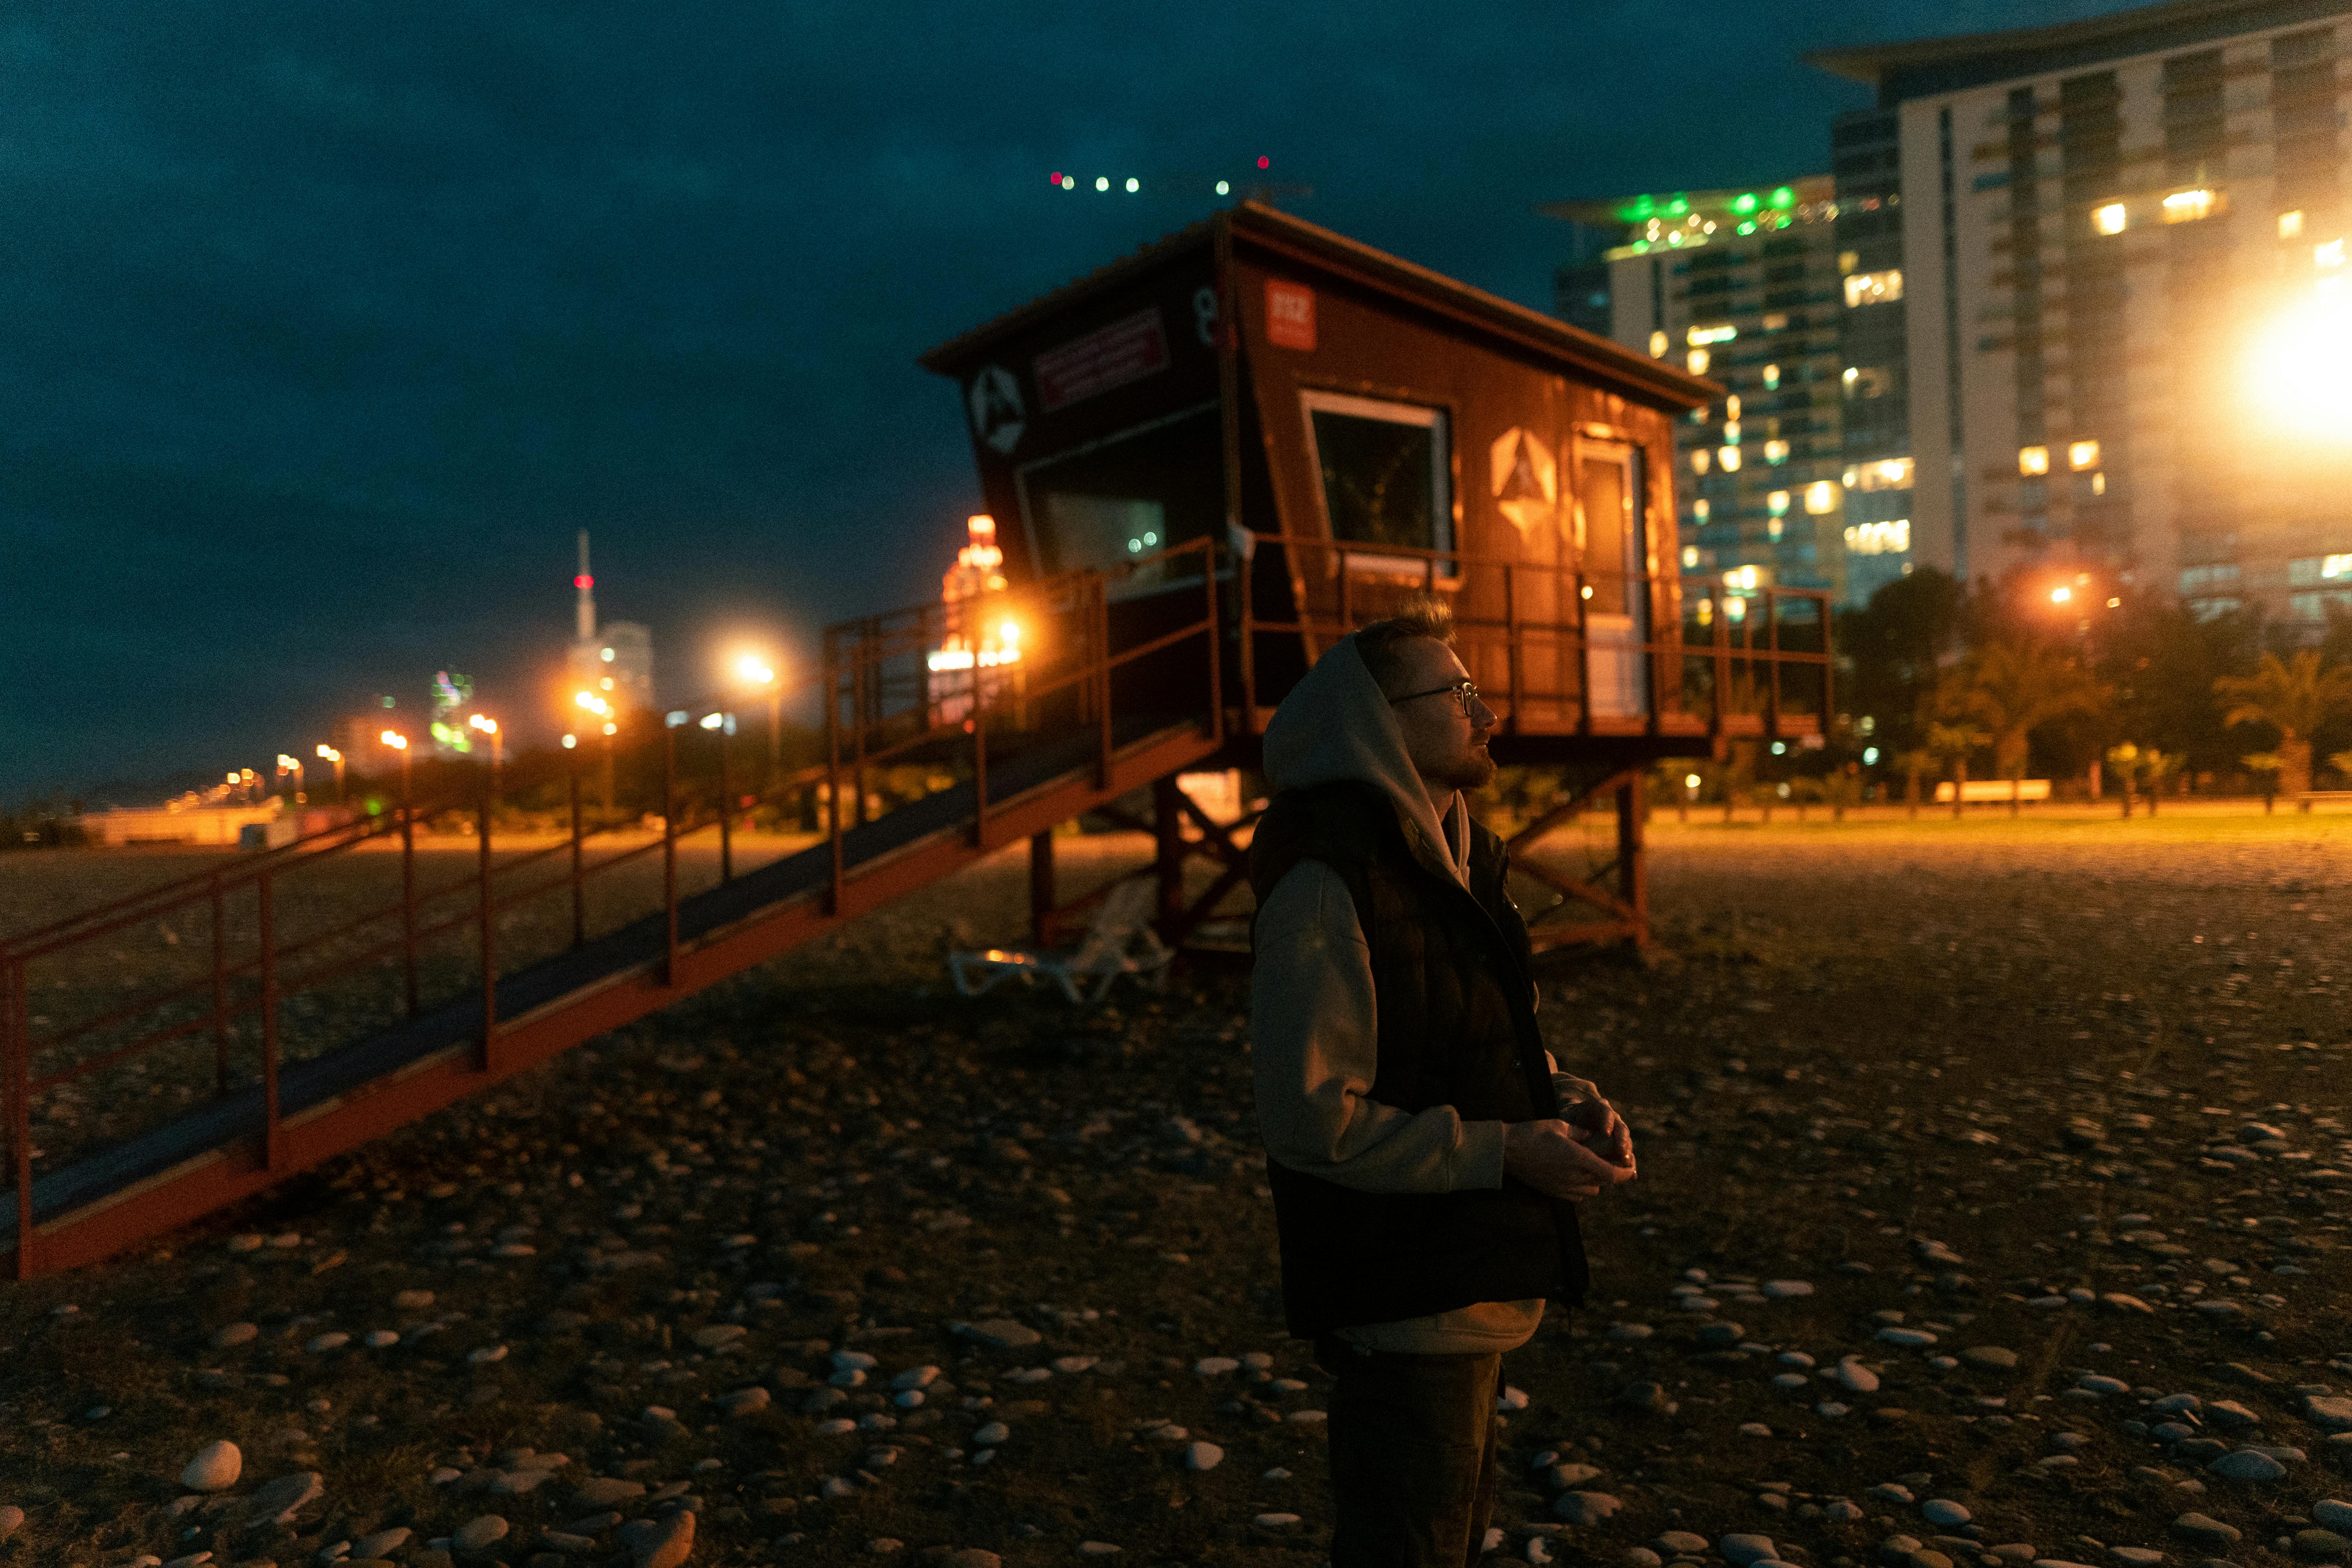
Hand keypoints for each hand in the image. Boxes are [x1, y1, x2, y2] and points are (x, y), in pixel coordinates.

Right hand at [1502, 1118, 1636, 1201]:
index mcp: (1578, 1158)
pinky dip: (1582, 1188)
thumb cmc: (1532, 1133)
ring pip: (1591, 1191)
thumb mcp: (1559, 1125)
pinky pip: (1576, 1196)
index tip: (1630, 1167)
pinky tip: (1577, 1176)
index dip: (1624, 1172)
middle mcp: (1573, 1176)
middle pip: (1603, 1183)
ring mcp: (1563, 1187)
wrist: (1506, 1151)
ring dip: (1597, 1182)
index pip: (1610, 1173)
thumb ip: (1579, 1132)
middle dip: (1611, 1174)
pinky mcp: (1553, 1192)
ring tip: (1593, 1168)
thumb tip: (1590, 1135)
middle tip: (1614, 1163)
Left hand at [1554, 1075, 1635, 1172]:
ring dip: (1628, 1152)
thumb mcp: (1568, 1119)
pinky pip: (1626, 1153)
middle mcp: (1613, 1118)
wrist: (1578, 1119)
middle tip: (1621, 1151)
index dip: (1607, 1122)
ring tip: (1627, 1164)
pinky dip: (1630, 1164)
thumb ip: (1571, 1127)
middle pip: (1620, 1127)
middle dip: (1621, 1140)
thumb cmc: (1571, 1119)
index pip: (1606, 1112)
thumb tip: (1569, 1140)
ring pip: (1626, 1140)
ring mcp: (1619, 1131)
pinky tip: (1633, 1175)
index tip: (1606, 1133)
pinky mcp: (1620, 1144)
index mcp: (1600, 1108)